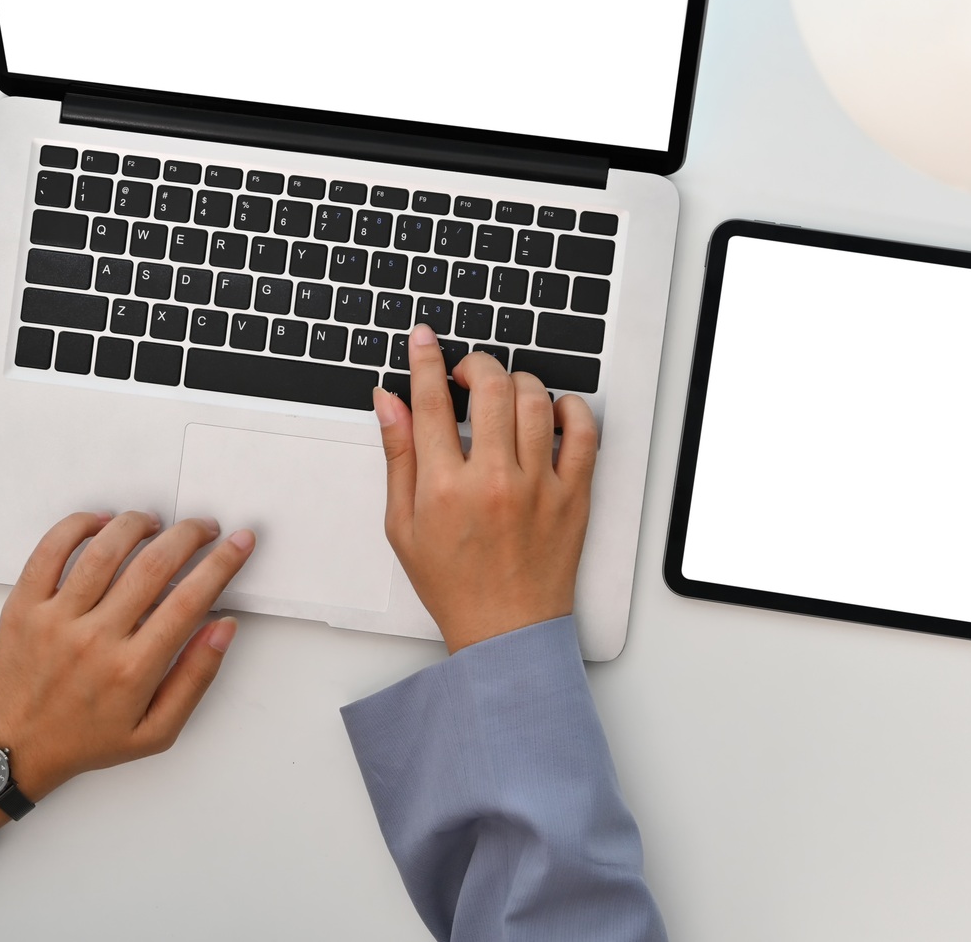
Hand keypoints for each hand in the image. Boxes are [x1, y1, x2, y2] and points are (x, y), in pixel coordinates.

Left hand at [0, 511, 252, 844]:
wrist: (12, 749)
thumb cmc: (86, 740)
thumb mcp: (156, 731)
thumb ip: (196, 679)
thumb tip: (224, 627)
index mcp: (133, 670)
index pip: (190, 600)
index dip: (223, 563)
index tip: (240, 542)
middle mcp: (95, 639)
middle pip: (154, 565)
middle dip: (189, 536)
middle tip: (204, 528)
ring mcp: (56, 619)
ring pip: (105, 550)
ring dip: (138, 524)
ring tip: (155, 523)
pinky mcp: (24, 606)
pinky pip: (50, 550)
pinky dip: (79, 525)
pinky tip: (102, 523)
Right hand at [373, 324, 597, 652]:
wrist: (506, 630)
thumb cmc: (453, 582)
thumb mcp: (403, 524)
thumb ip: (398, 456)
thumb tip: (388, 402)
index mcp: (445, 489)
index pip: (432, 402)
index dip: (425, 360)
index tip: (425, 339)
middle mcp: (494, 481)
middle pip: (490, 387)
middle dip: (474, 364)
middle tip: (467, 372)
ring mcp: (539, 486)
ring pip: (535, 399)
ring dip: (516, 382)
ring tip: (504, 395)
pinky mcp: (573, 494)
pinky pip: (582, 431)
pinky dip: (568, 409)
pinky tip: (550, 413)